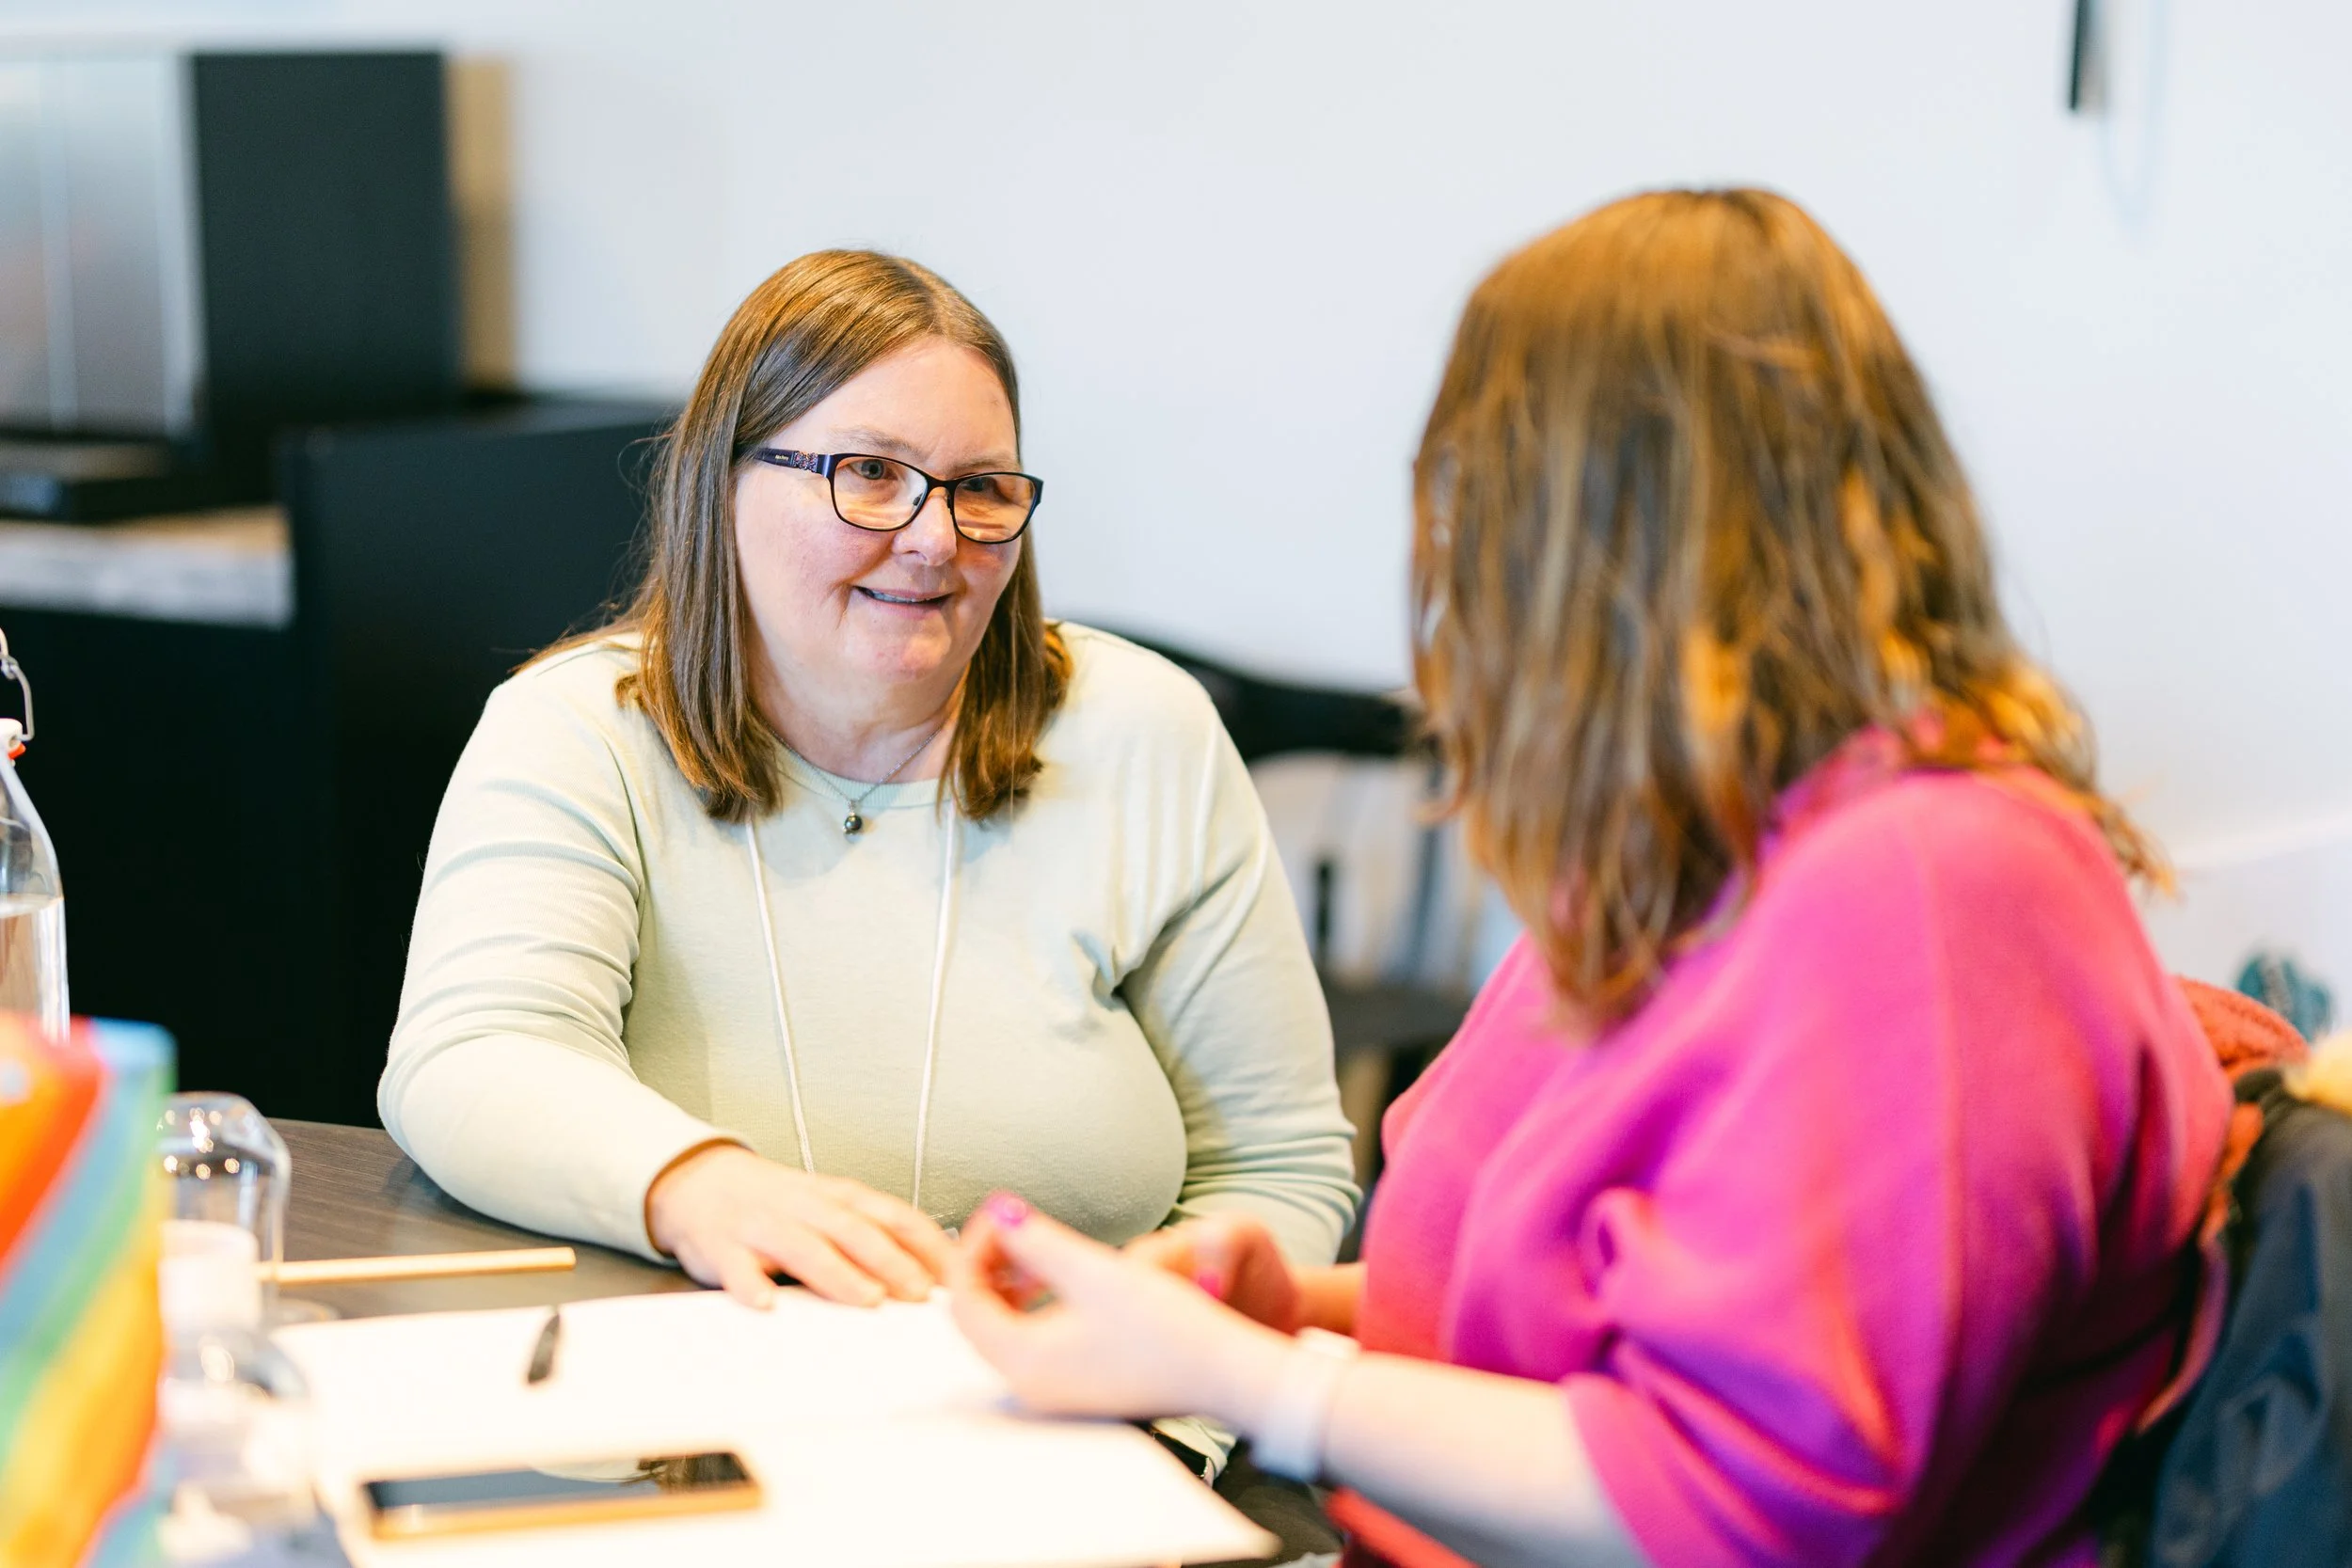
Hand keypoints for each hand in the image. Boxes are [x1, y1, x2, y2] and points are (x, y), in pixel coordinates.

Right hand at [646, 1143, 949, 1307]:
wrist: (701, 1182)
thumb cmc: (779, 1203)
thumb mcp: (832, 1207)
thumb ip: (874, 1234)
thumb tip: (932, 1275)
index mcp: (840, 1197)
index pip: (893, 1216)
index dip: (926, 1244)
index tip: (955, 1273)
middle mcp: (806, 1207)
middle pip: (854, 1230)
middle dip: (890, 1260)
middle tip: (918, 1293)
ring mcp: (764, 1225)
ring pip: (805, 1246)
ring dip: (838, 1272)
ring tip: (866, 1297)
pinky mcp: (724, 1247)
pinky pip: (737, 1267)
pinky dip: (751, 1284)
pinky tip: (765, 1303)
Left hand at [949, 1193, 1290, 1424]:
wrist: (1225, 1374)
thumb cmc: (1170, 1328)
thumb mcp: (1097, 1271)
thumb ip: (1038, 1240)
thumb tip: (996, 1211)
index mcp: (1026, 1361)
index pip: (963, 1299)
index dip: (973, 1248)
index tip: (1001, 1213)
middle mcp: (1030, 1386)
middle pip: (976, 1317)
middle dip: (986, 1263)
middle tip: (1011, 1224)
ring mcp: (1052, 1392)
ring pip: (1001, 1328)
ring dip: (1007, 1283)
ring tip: (1033, 1245)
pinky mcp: (1075, 1386)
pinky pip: (1028, 1340)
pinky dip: (1030, 1305)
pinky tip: (1057, 1279)